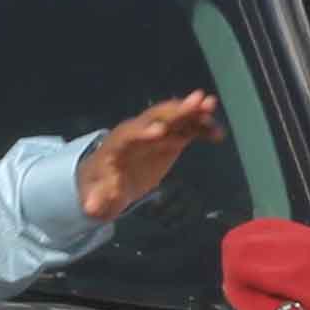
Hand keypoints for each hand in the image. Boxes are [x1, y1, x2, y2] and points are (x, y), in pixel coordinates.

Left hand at [76, 92, 228, 221]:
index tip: (159, 131)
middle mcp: (138, 132)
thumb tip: (91, 207)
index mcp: (117, 144)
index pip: (128, 135)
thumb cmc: (101, 187)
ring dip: (192, 111)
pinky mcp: (170, 140)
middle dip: (173, 110)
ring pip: (174, 118)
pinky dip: (201, 129)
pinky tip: (218, 134)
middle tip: (194, 102)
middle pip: (155, 117)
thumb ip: (97, 200)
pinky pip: (187, 130)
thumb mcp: (97, 197)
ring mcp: (156, 133)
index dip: (142, 132)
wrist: (110, 180)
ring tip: (212, 105)